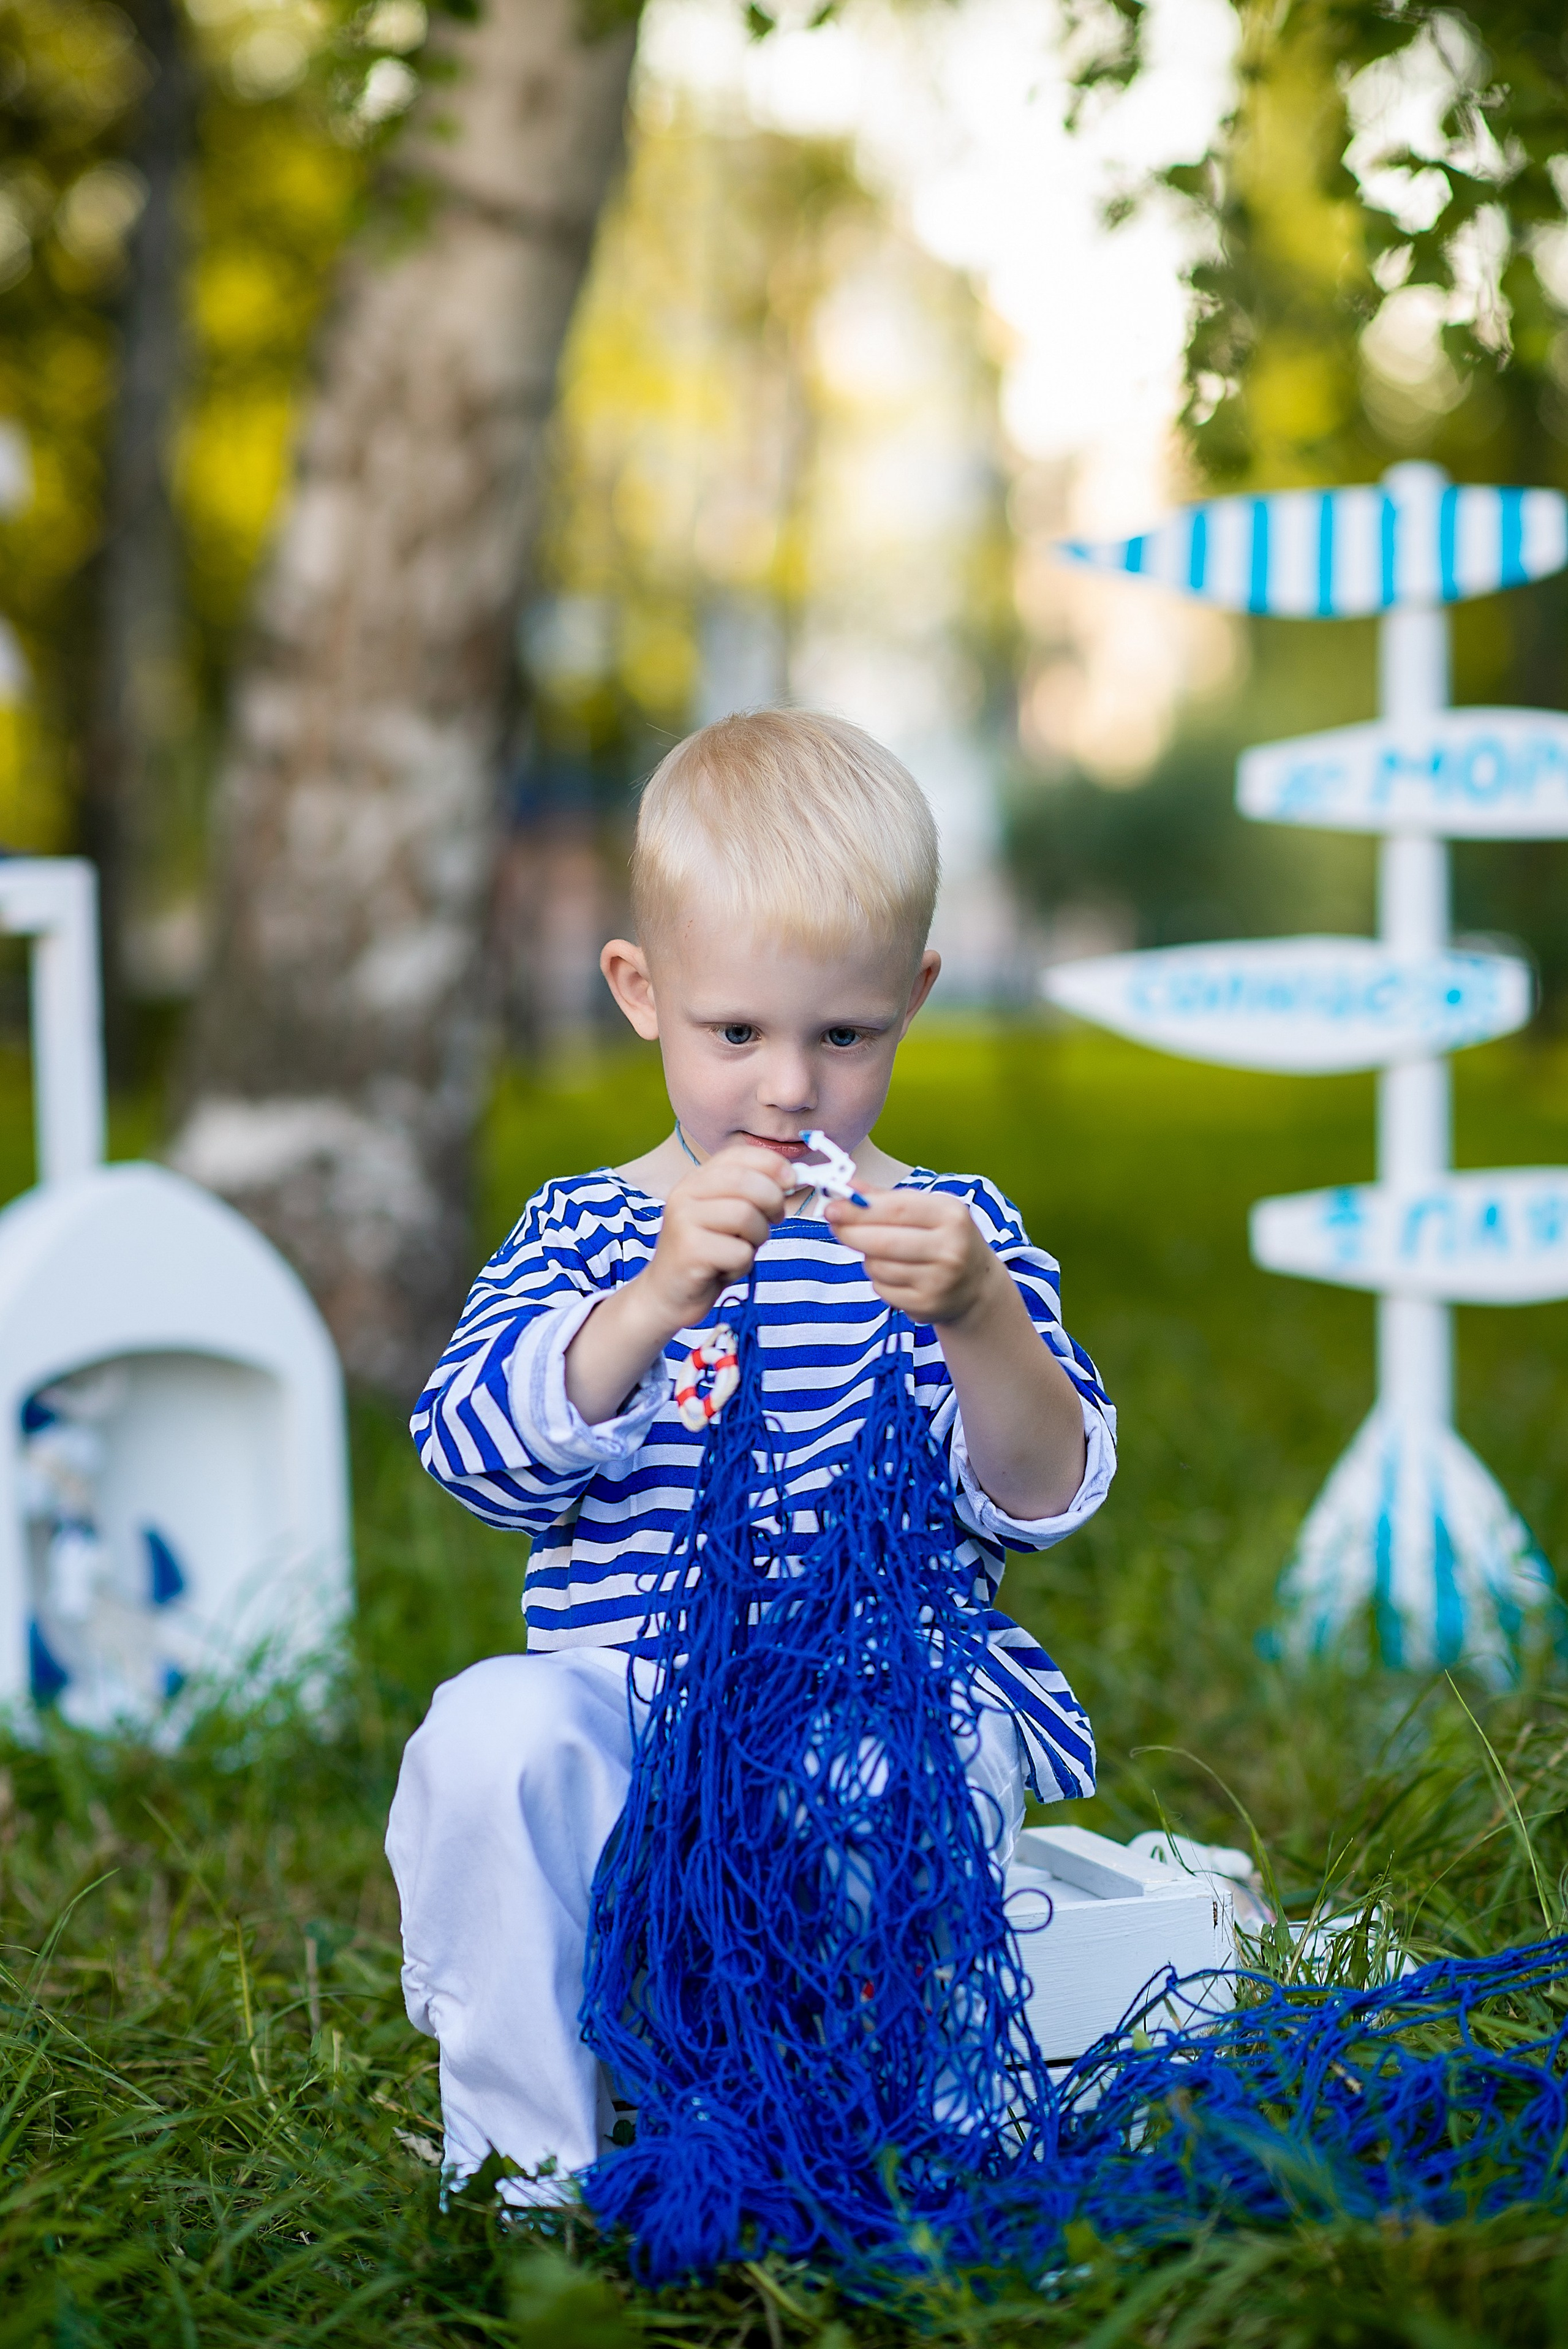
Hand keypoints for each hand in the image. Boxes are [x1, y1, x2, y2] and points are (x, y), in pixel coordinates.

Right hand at [641, 1143, 793, 1333]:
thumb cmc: (708, 1254)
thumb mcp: (729, 1217)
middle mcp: (685, 1193)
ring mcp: (683, 1220)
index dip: (772, 1164)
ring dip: (758, 1237)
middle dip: (773, 1200)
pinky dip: (743, 1265)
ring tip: (743, 1249)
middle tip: (775, 1219)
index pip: (738, 1155)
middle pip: (746, 1182)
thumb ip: (751, 1195)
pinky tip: (727, 1268)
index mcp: (696, 1179)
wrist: (668, 1294)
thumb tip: (791, 1178)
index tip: (791, 1180)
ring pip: (746, 1216)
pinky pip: (739, 1252)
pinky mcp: (689, 1250)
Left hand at [824, 1188, 1003, 1327]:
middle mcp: (950, 1249)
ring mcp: (940, 1280)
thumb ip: (885, 1198)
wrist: (976, 1284)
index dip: (858, 1209)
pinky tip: (894, 1274)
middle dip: (850, 1232)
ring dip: (867, 1258)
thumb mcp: (926, 1209)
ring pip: (878, 1266)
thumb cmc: (944, 1238)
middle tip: (835, 1225)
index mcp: (951, 1215)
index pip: (895, 1209)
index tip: (832, 1207)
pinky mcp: (927, 1305)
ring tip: (880, 1252)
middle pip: (882, 1241)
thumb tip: (847, 1186)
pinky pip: (882, 1289)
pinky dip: (878, 1280)